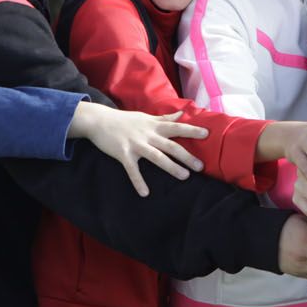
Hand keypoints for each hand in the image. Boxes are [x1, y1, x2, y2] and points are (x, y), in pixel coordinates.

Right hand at [71, 104, 205, 194]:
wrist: (99, 120)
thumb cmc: (124, 120)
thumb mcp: (146, 116)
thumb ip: (164, 118)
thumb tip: (182, 114)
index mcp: (154, 126)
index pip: (177, 127)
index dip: (192, 130)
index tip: (207, 134)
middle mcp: (148, 135)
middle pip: (171, 145)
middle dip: (187, 156)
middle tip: (201, 167)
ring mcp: (136, 144)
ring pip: (157, 157)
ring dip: (171, 167)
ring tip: (184, 176)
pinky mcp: (123, 154)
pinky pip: (132, 170)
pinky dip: (138, 181)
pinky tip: (145, 193)